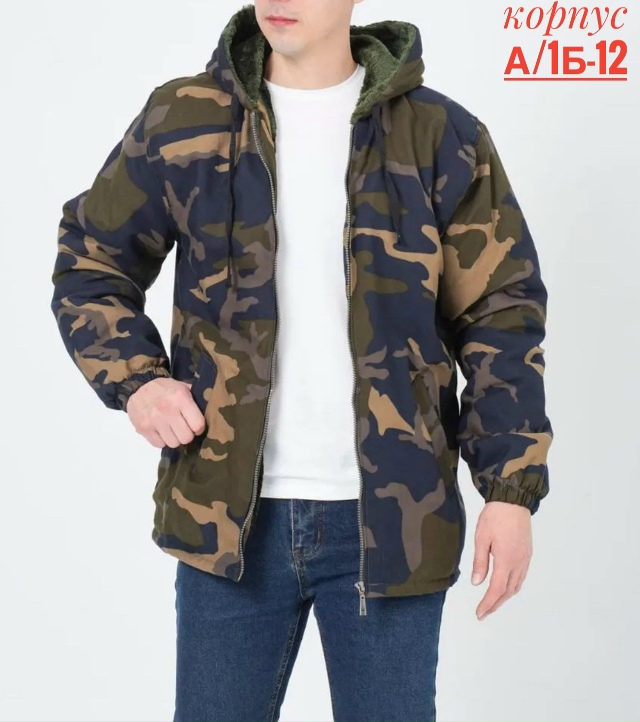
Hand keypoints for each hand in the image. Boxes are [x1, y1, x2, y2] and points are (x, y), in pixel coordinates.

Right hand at [126, 377, 205, 448]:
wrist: (138, 386)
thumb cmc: (165, 388)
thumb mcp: (183, 387)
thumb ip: (196, 399)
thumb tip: (213, 411)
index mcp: (181, 398)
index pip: (198, 425)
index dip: (198, 428)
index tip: (195, 425)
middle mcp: (168, 410)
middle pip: (186, 438)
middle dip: (187, 435)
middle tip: (183, 428)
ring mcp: (154, 420)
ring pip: (173, 444)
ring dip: (174, 438)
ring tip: (172, 429)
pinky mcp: (143, 429)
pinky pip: (159, 445)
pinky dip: (162, 440)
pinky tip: (161, 431)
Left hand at [471, 500, 532, 620]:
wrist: (513, 500)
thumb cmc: (495, 516)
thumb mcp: (481, 538)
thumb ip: (480, 562)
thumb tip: (476, 583)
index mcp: (506, 560)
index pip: (496, 589)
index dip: (487, 604)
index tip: (479, 614)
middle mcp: (519, 562)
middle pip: (508, 591)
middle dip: (495, 604)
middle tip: (483, 613)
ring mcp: (525, 558)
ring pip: (516, 585)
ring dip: (504, 597)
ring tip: (492, 603)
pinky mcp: (527, 553)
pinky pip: (521, 576)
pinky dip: (512, 586)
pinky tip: (504, 586)